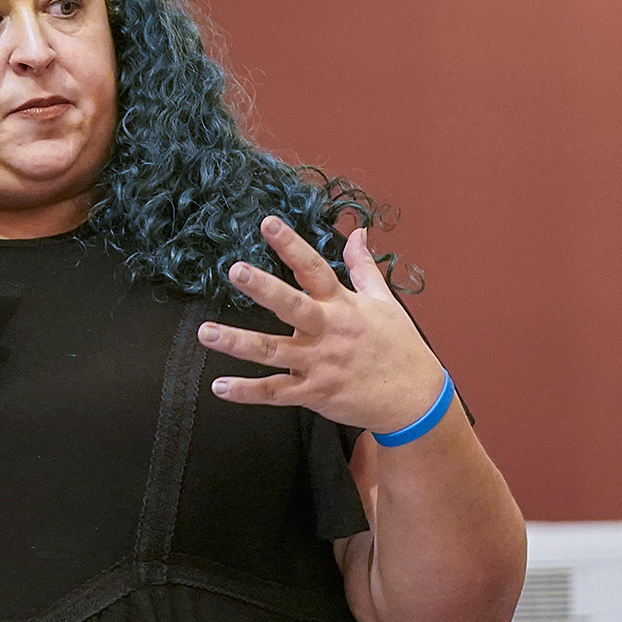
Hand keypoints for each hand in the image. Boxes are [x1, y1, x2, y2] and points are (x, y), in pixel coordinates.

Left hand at [199, 216, 444, 433]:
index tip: (268, 223)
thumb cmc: (400, 347)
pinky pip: (275, 393)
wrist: (415, 398)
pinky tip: (219, 387)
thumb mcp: (385, 302)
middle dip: (263, 289)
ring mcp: (319, 364)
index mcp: (343, 306)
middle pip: (292, 306)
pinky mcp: (314, 393)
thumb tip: (359, 233)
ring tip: (205, 332)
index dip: (292, 246)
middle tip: (235, 271)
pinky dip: (247, 392)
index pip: (315, 269)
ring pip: (272, 351)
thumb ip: (363, 267)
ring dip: (237, 342)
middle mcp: (328, 332)